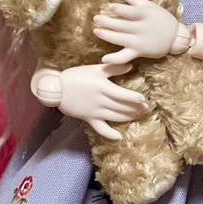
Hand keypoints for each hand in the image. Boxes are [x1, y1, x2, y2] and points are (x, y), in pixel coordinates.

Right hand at [30, 62, 146, 140]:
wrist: (56, 88)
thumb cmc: (75, 76)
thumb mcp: (94, 69)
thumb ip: (113, 68)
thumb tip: (130, 66)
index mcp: (102, 87)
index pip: (122, 94)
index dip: (134, 98)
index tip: (144, 100)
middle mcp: (100, 101)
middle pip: (121, 107)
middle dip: (135, 109)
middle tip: (146, 109)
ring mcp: (94, 112)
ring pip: (115, 117)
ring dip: (128, 118)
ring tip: (137, 116)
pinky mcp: (88, 118)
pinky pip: (101, 129)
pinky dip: (110, 134)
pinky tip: (119, 137)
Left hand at [92, 0, 180, 62]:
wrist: (176, 37)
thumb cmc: (161, 18)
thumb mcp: (150, 6)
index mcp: (145, 14)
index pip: (131, 12)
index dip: (120, 9)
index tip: (110, 7)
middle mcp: (142, 28)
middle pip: (122, 25)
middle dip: (108, 22)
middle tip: (96, 19)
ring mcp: (140, 41)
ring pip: (121, 39)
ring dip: (107, 36)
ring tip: (96, 31)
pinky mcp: (139, 52)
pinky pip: (125, 57)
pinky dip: (115, 59)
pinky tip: (104, 59)